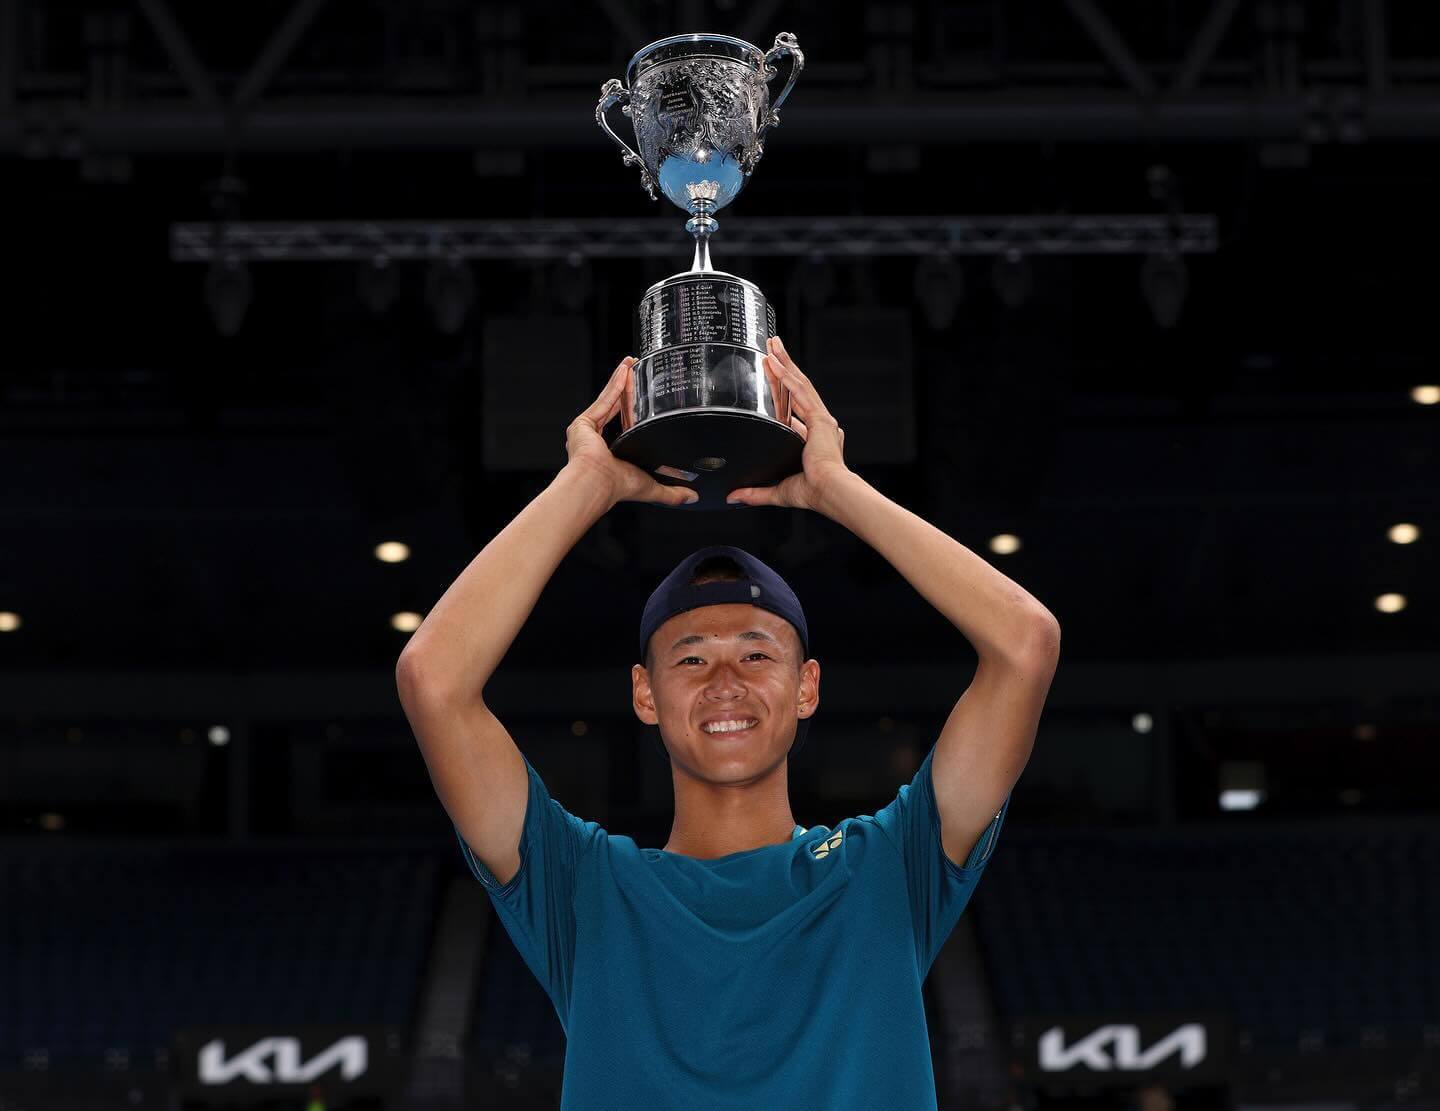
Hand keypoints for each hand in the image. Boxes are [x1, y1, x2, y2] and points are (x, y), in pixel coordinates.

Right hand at [565, 355, 698, 507]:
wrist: (597, 483)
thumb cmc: (617, 487)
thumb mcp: (652, 487)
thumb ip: (672, 493)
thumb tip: (692, 497)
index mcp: (612, 452)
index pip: (626, 425)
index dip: (637, 409)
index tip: (647, 397)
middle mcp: (597, 440)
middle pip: (617, 407)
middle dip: (629, 389)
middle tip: (639, 372)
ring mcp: (588, 430)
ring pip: (610, 399)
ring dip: (621, 381)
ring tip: (631, 363)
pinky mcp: (583, 423)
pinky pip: (604, 399)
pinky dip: (615, 384)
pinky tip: (624, 371)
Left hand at [725, 335, 851, 510]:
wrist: (828, 491)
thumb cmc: (811, 492)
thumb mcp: (776, 490)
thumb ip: (754, 492)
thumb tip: (733, 497)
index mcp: (813, 439)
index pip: (793, 410)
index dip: (781, 393)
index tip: (771, 380)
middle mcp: (820, 425)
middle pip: (797, 389)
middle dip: (783, 367)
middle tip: (770, 348)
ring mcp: (821, 419)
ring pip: (799, 384)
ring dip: (785, 363)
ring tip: (773, 344)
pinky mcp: (820, 417)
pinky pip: (800, 391)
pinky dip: (787, 375)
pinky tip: (775, 362)